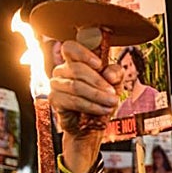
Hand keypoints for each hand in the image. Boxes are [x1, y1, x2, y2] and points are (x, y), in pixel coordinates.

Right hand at [49, 40, 121, 170]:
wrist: (93, 125)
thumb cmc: (102, 100)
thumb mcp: (115, 84)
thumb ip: (116, 73)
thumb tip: (109, 74)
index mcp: (75, 62)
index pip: (70, 48)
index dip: (83, 54)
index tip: (99, 65)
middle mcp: (62, 70)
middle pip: (77, 69)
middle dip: (98, 82)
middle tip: (113, 94)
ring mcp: (56, 84)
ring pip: (75, 86)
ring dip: (97, 96)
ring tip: (111, 103)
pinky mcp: (55, 99)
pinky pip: (72, 100)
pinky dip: (90, 106)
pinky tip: (101, 110)